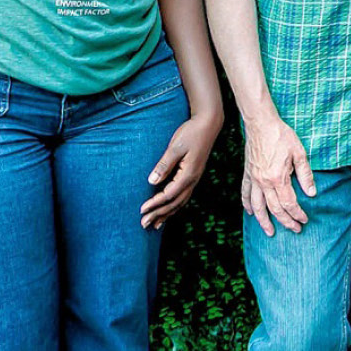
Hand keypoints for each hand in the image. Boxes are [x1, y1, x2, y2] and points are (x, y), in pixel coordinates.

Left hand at [142, 112, 223, 228]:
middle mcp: (192, 181)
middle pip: (174, 204)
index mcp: (188, 175)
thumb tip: (151, 182)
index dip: (154, 204)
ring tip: (155, 225)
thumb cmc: (191, 133)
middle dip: (159, 215)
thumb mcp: (175, 147)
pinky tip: (168, 211)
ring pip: (180, 203)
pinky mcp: (193, 176)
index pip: (168, 195)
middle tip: (143, 224)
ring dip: (167, 215)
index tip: (141, 210)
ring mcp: (194, 179)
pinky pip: (183, 197)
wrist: (208, 125)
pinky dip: (174, 207)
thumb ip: (164, 165)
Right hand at [240, 112, 314, 235]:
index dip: (297, 214)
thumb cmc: (281, 135)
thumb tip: (312, 193)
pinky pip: (245, 193)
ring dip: (263, 221)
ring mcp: (254, 179)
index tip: (304, 220)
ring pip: (257, 206)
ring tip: (269, 232)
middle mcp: (264, 182)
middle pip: (274, 209)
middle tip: (295, 229)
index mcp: (278, 178)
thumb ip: (305, 175)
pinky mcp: (248, 174)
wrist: (261, 123)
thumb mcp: (299, 153)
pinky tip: (251, 212)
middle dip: (285, 222)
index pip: (289, 203)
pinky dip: (247, 204)